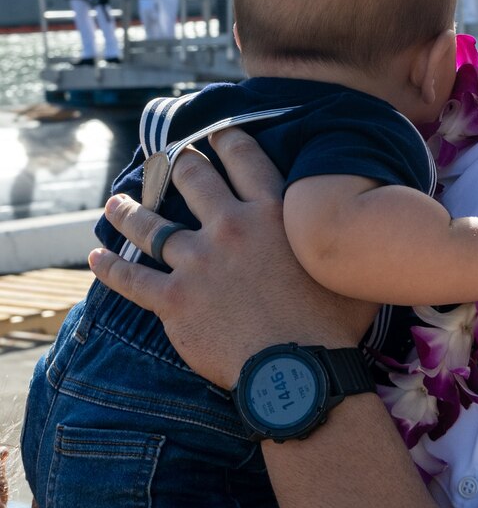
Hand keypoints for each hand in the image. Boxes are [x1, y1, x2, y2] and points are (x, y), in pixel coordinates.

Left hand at [89, 129, 367, 387]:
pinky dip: (109, 267)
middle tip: (169, 159)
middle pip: (193, 180)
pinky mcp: (173, 301)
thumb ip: (335, 237)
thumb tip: (353, 224)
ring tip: (115, 202)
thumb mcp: (346, 264)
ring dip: (129, 210)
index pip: (244, 158)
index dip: (226, 140)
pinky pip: (130, 278)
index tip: (215, 134)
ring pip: (152, 225)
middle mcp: (231, 227)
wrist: (298, 372)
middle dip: (178, 165)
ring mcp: (197, 263)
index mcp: (272, 212)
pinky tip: (94, 257)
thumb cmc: (334, 324)